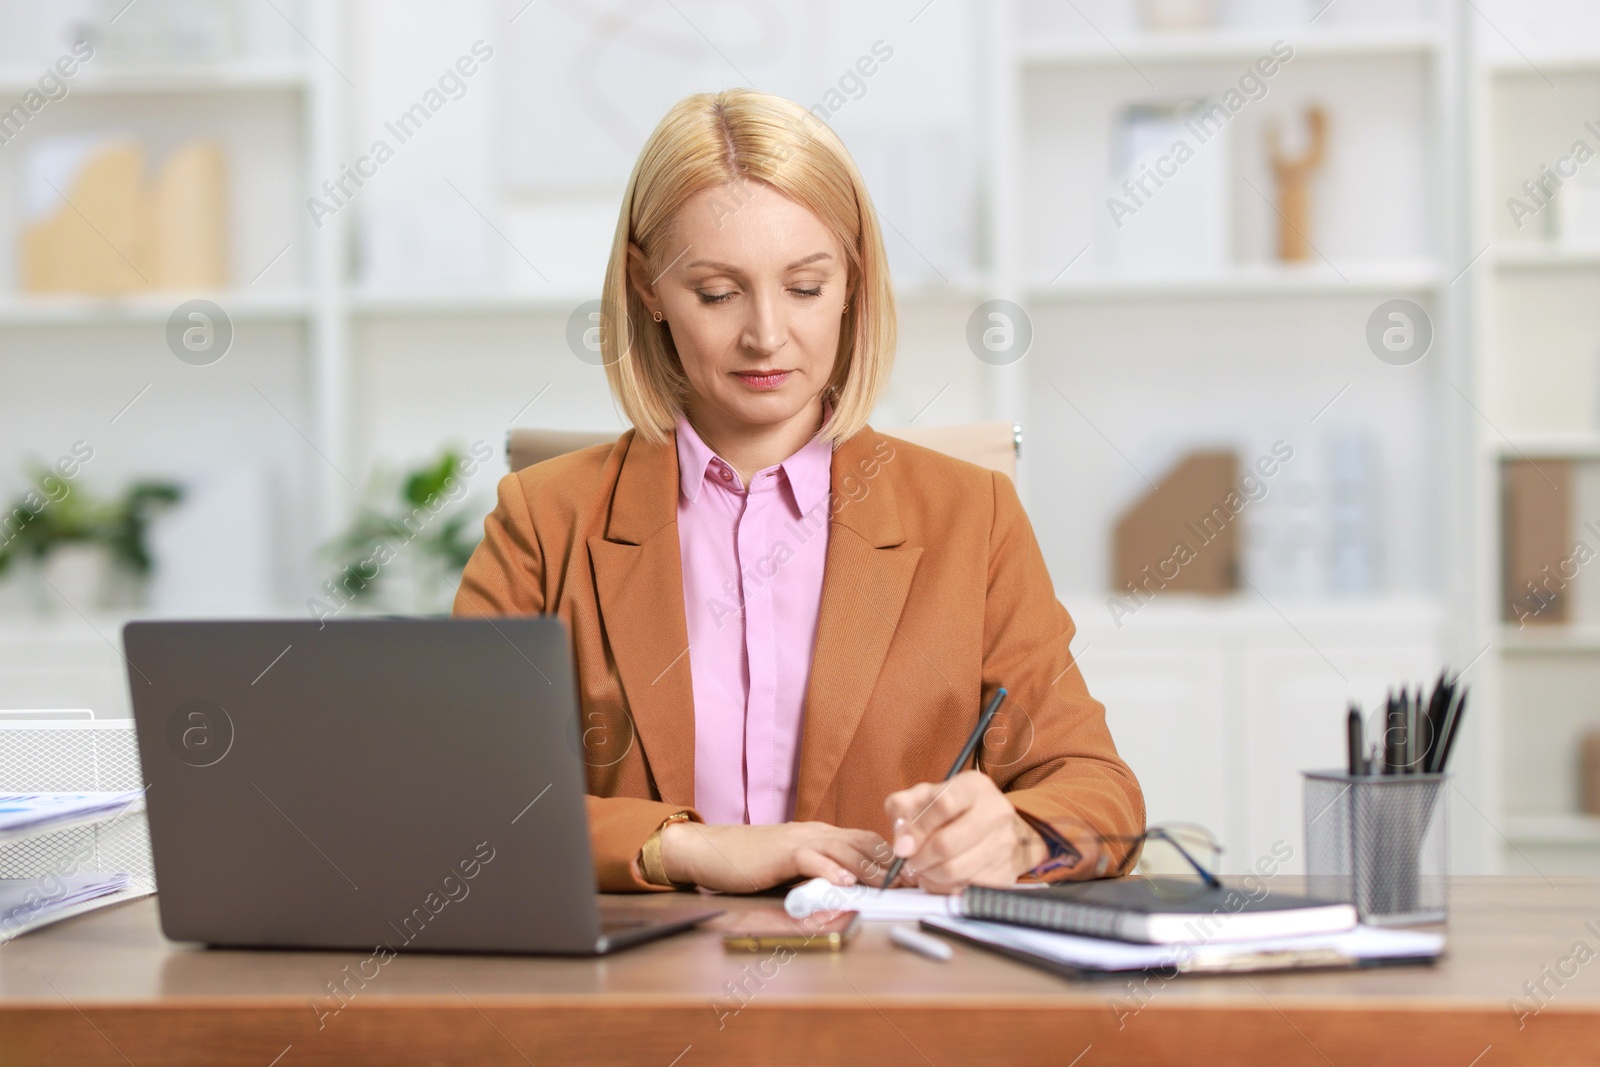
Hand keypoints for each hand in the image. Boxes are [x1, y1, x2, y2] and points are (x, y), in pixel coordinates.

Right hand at [657, 820, 903, 893]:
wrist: (714, 850)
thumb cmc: (752, 862)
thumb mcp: (794, 867)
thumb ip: (820, 874)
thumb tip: (848, 890)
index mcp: (822, 835)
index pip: (866, 840)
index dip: (891, 857)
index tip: (910, 875)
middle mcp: (816, 832)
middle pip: (863, 843)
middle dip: (890, 864)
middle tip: (912, 882)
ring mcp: (800, 839)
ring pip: (844, 849)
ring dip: (869, 868)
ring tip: (889, 885)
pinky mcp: (782, 851)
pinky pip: (811, 858)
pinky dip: (829, 869)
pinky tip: (844, 882)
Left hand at [882, 771, 1049, 894]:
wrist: (996, 826)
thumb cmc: (954, 808)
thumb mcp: (925, 796)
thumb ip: (903, 809)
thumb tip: (902, 843)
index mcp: (974, 787)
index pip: (944, 804)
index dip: (917, 829)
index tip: (902, 846)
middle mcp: (996, 812)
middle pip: (946, 844)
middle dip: (919, 858)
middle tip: (910, 862)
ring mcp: (1005, 843)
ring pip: (955, 871)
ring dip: (929, 876)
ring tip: (923, 870)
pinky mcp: (1007, 872)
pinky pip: (965, 889)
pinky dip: (945, 889)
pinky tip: (940, 879)